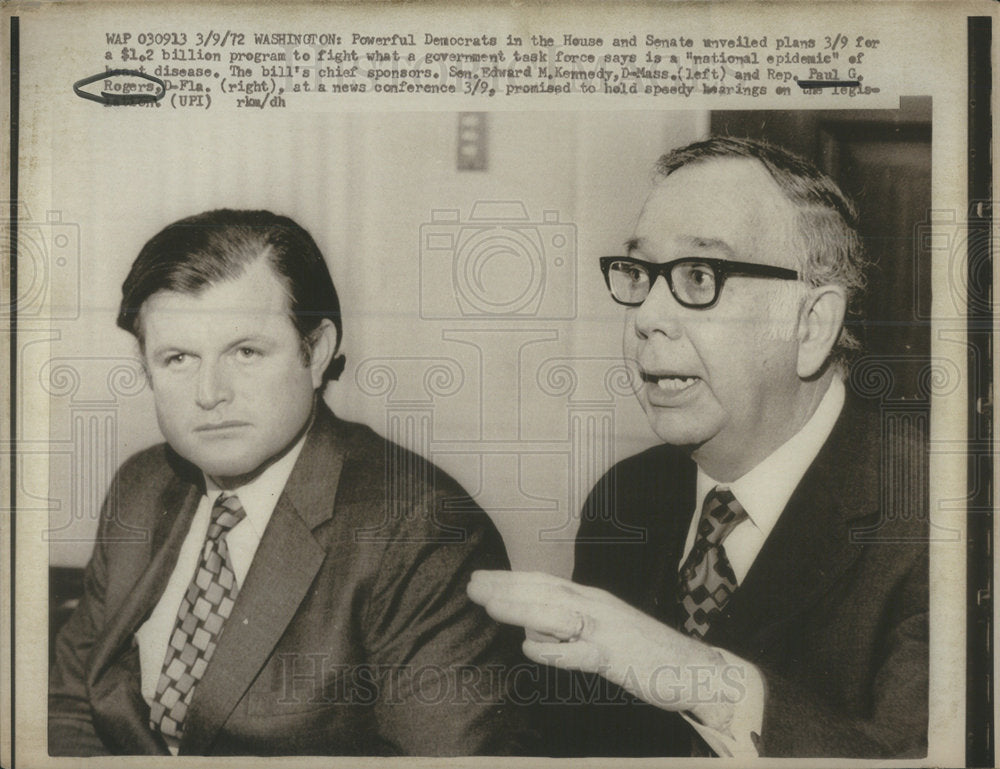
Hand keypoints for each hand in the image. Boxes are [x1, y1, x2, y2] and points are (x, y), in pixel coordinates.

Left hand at [467, 570, 744, 730]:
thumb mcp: (604, 633)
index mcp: (593, 600)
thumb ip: (572, 630)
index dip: (511, 579)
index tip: (481, 577)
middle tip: (472, 583)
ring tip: (489, 604)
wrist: (694, 668)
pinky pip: (581, 654)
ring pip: (556, 614)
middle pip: (545, 591)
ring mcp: (607, 631)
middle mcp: (598, 607)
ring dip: (521, 608)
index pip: (545, 583)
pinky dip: (556, 651)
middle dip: (506, 586)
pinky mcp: (618, 658)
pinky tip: (531, 649)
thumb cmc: (646, 652)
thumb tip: (535, 633)